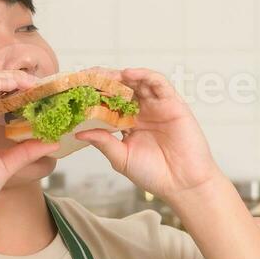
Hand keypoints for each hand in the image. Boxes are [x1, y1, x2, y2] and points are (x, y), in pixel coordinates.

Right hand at [0, 68, 59, 217]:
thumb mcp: (5, 165)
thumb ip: (25, 151)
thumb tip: (51, 142)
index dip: (9, 86)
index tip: (33, 92)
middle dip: (12, 77)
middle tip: (37, 84)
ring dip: (9, 76)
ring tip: (31, 83)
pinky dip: (0, 82)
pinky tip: (18, 87)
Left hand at [75, 67, 220, 205]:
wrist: (182, 184)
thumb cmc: (154, 174)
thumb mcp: (121, 158)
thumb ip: (103, 142)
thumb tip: (79, 132)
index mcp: (128, 123)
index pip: (109, 103)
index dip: (94, 95)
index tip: (77, 90)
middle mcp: (142, 112)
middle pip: (122, 88)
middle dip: (105, 81)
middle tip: (88, 76)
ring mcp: (157, 106)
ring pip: (138, 82)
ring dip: (121, 75)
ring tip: (105, 74)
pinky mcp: (173, 104)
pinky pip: (159, 83)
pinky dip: (144, 75)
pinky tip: (129, 74)